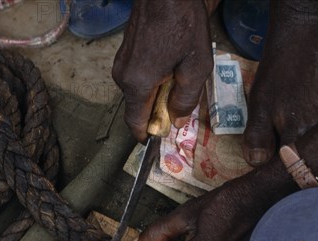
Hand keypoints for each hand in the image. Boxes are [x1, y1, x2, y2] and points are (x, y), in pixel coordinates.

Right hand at [112, 0, 213, 141]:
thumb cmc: (183, 25)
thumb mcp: (196, 67)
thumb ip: (187, 99)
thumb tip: (178, 120)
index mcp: (137, 84)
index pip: (134, 122)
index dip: (146, 135)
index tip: (157, 139)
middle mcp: (123, 76)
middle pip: (136, 107)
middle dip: (155, 112)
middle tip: (179, 105)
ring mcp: (121, 62)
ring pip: (137, 91)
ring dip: (155, 94)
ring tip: (178, 79)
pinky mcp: (124, 51)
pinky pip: (136, 76)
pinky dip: (151, 80)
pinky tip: (169, 66)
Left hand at [241, 0, 317, 165]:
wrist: (310, 35)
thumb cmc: (280, 70)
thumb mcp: (260, 103)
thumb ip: (257, 137)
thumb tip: (256, 164)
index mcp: (299, 137)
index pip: (290, 174)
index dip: (278, 181)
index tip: (267, 188)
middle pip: (308, 167)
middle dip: (293, 175)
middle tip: (278, 179)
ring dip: (306, 159)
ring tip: (291, 164)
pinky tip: (307, 142)